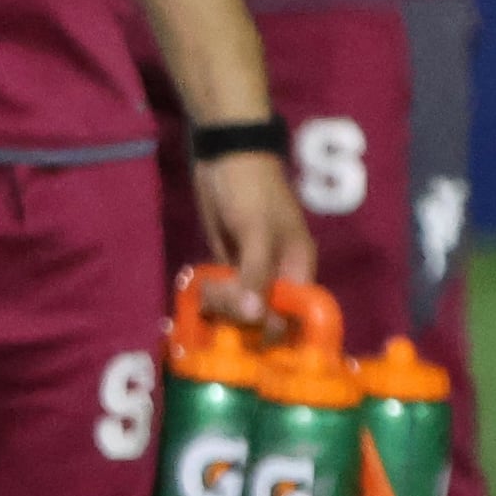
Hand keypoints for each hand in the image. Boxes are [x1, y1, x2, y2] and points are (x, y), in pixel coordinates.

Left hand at [192, 151, 316, 315]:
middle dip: (242, 317)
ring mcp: (251, 269)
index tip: (253, 339)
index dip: (279, 330)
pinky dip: (211, 295)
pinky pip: (223, 290)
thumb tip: (254, 316)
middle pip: (265, 314)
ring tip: (205, 292)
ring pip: (240, 304)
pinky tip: (198, 292)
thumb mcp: (257, 231)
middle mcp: (278, 274)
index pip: (296, 314)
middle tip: (217, 301)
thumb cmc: (251, 190)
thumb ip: (256, 272)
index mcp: (298, 267)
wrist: (225, 156)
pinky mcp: (228, 261)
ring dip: (222, 306)